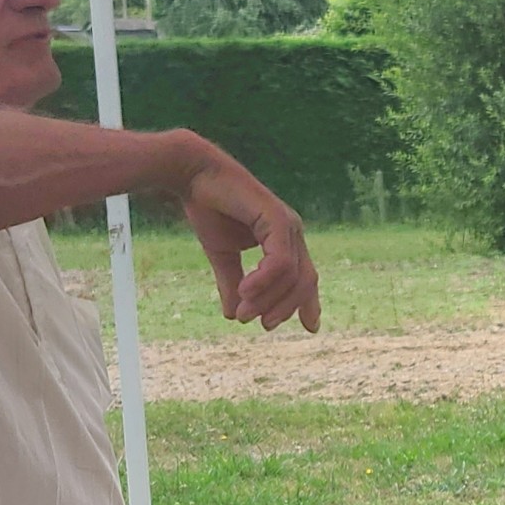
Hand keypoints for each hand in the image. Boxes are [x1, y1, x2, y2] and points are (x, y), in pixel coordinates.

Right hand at [181, 147, 320, 332]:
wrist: (193, 176)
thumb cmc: (209, 209)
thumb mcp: (222, 255)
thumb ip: (232, 283)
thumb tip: (235, 316)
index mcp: (285, 240)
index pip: (306, 277)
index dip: (310, 303)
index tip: (311, 328)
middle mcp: (292, 232)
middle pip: (304, 282)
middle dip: (285, 307)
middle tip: (261, 324)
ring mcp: (288, 225)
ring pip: (292, 275)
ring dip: (267, 298)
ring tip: (245, 312)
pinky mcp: (277, 219)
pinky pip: (280, 261)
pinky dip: (265, 280)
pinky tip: (245, 291)